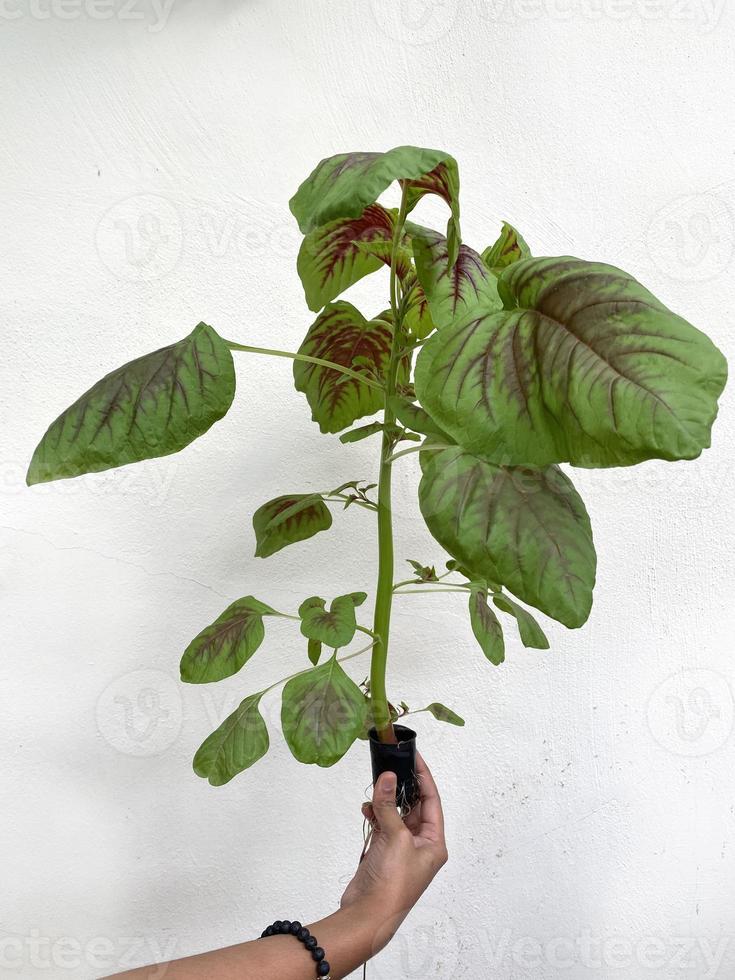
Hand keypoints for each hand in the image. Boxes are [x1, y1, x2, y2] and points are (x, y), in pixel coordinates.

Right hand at [340, 753, 447, 937]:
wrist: (368, 914)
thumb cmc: (392, 883)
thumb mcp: (395, 838)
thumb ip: (389, 805)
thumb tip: (387, 776)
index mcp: (434, 842)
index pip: (432, 800)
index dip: (423, 777)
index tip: (414, 757)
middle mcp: (421, 844)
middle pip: (414, 805)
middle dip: (401, 787)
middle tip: (390, 766)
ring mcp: (401, 848)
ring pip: (396, 813)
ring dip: (385, 801)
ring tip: (375, 789)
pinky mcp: (384, 852)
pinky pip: (382, 825)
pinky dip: (375, 815)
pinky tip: (367, 809)